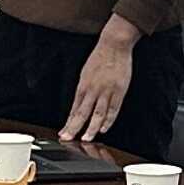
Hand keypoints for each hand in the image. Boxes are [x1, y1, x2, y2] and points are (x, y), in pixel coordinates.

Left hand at [62, 28, 136, 144]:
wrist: (113, 45)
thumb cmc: (100, 57)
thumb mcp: (86, 73)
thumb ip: (84, 90)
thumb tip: (79, 104)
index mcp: (83, 86)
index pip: (74, 109)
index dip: (69, 123)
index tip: (64, 133)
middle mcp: (93, 90)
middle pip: (82, 113)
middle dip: (74, 128)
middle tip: (69, 139)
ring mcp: (106, 91)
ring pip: (97, 114)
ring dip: (91, 128)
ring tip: (86, 138)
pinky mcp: (119, 91)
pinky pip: (113, 109)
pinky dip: (108, 120)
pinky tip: (104, 128)